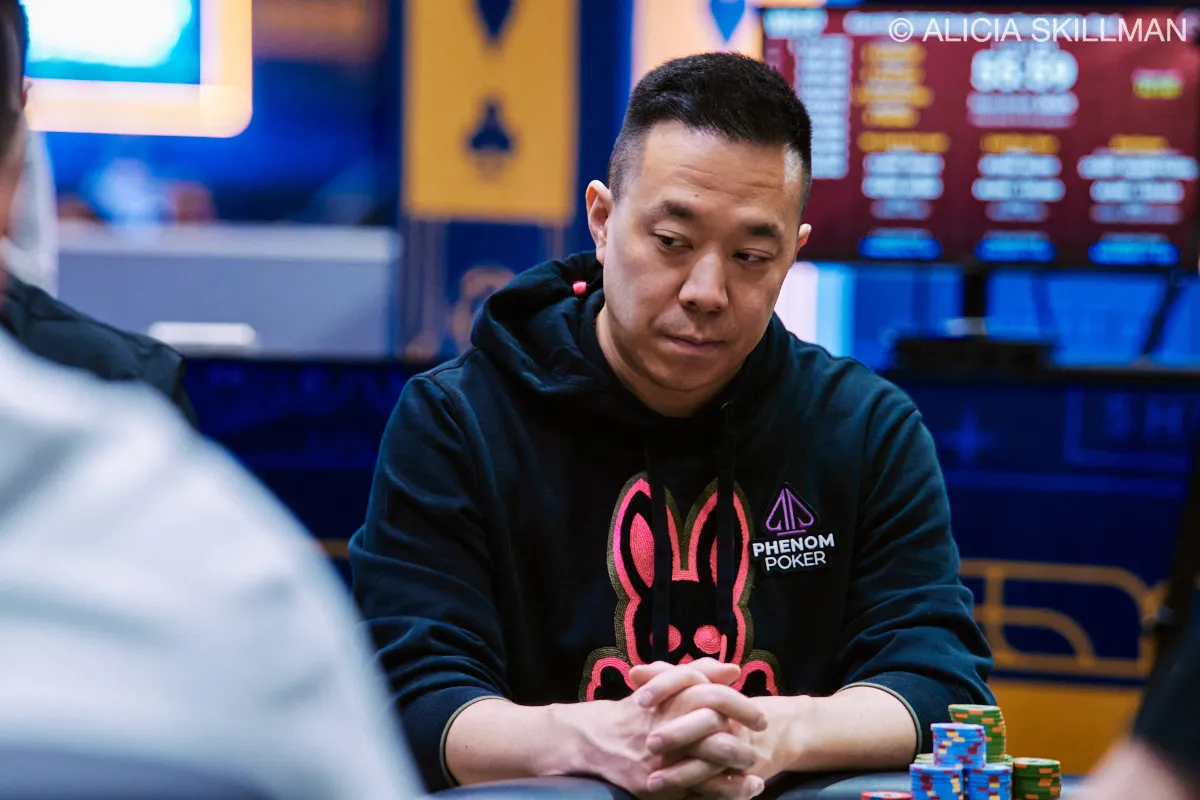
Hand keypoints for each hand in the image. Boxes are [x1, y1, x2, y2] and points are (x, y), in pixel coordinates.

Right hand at [558, 661, 765, 799]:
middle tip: (760, 753)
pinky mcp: (653, 785)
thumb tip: (734, 670)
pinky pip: (693, 793)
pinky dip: (720, 794)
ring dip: (736, 774)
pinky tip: (739, 791)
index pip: (714, 698)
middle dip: (743, 746)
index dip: (742, 708)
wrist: (592, 739)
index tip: (761, 718)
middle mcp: (666, 729)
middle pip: (716, 737)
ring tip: (757, 777)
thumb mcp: (663, 684)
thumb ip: (698, 672)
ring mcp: (660, 760)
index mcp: (670, 701)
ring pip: (708, 769)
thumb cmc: (635, 710)